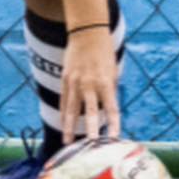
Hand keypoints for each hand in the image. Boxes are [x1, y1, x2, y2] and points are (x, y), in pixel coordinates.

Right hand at [61, 27, 121, 143]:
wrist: (87, 32)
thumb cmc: (104, 52)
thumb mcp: (113, 71)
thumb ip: (110, 90)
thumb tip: (107, 109)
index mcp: (106, 82)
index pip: (112, 108)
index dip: (114, 125)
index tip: (114, 139)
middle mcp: (90, 84)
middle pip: (91, 112)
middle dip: (91, 130)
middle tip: (90, 146)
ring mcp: (75, 82)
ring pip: (72, 109)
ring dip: (70, 127)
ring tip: (68, 142)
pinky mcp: (66, 79)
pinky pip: (64, 100)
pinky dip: (64, 114)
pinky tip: (63, 125)